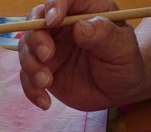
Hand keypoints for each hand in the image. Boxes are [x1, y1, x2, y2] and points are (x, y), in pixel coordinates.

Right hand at [18, 0, 145, 110]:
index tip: (54, 21)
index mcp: (84, 11)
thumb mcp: (123, 49)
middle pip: (36, 22)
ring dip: (31, 65)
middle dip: (36, 39)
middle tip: (47, 56)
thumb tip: (80, 27)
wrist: (119, 90)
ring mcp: (50, 48)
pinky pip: (27, 77)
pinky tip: (45, 102)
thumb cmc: (125, 63)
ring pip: (26, 49)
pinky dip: (31, 90)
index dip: (55, 5)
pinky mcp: (43, 70)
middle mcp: (62, 27)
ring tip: (46, 83)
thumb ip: (104, 35)